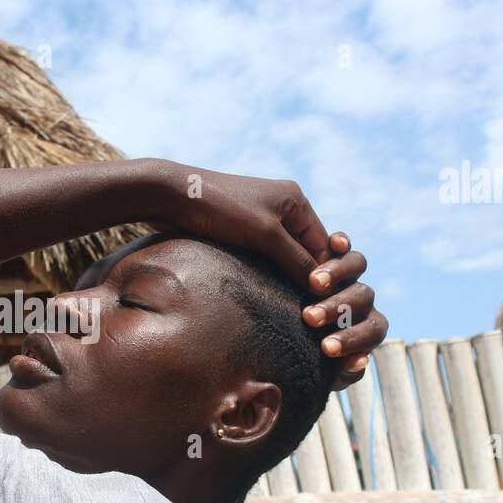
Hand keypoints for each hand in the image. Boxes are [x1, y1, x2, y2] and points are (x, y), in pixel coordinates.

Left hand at [149, 161, 387, 387]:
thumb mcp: (265, 235)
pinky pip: (266, 256)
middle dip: (309, 277)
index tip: (327, 301)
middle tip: (312, 308)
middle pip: (308, 251)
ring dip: (289, 278)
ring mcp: (263, 219)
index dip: (328, 273)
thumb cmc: (222, 209)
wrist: (174, 195)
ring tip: (292, 305)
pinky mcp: (243, 231)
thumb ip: (295, 259)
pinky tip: (267, 294)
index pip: (325, 244)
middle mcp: (283, 207)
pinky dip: (270, 273)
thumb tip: (323, 288)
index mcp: (296, 201)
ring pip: (286, 256)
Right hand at [301, 232, 386, 389]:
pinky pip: (344, 246)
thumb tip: (359, 361)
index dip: (353, 339)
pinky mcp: (332, 255)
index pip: (372, 330)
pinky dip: (341, 243)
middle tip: (310, 318)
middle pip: (363, 297)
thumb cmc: (301, 357)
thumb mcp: (318, 371)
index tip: (325, 348)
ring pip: (358, 265)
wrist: (278, 333)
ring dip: (338, 274)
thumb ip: (340, 372)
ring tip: (314, 282)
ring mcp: (348, 274)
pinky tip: (334, 243)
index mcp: (365, 327)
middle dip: (338, 308)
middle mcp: (361, 299)